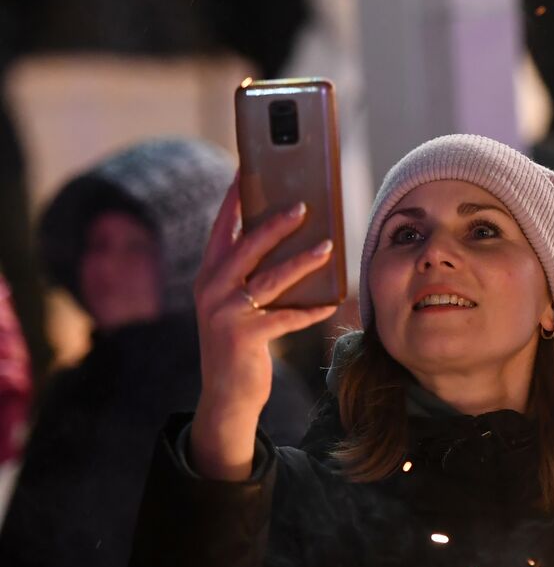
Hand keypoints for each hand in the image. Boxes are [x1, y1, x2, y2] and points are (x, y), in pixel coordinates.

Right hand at [189, 177, 337, 479]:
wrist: (226, 394)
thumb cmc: (240, 341)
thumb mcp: (237, 304)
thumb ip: (251, 275)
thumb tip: (290, 243)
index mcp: (209, 276)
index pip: (220, 230)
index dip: (232, 201)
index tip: (244, 172)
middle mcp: (211, 290)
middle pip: (246, 248)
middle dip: (274, 224)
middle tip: (302, 205)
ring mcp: (225, 314)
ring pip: (269, 280)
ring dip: (302, 262)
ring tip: (327, 246)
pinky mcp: (244, 337)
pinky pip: (285, 317)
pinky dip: (311, 310)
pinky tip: (332, 302)